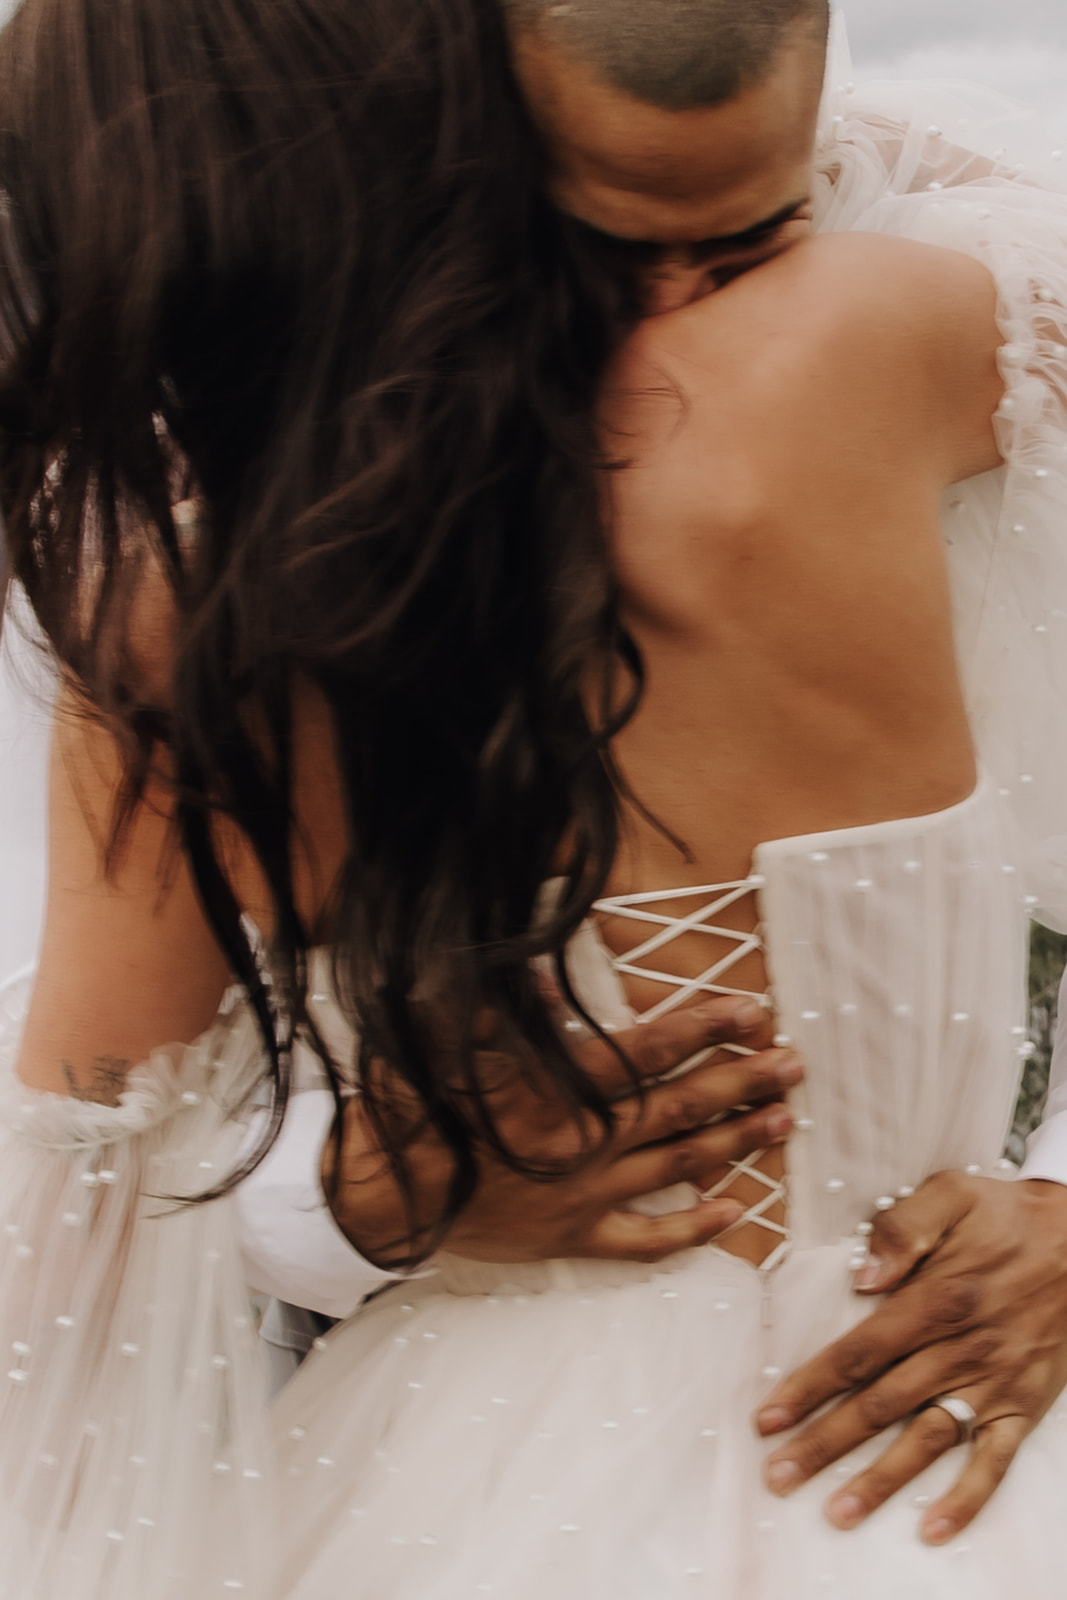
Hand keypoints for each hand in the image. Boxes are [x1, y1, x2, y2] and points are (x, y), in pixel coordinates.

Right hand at [324, 997, 800, 1268]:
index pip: (648, 1052)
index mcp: (558, 1092)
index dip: (704, 1030)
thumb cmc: (411, 1110)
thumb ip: (501, 1004)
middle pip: (681, 1108)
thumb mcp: (444, 1040)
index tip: (751, 1013)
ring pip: (677, 1169)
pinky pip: (643, 1241)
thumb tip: (538, 960)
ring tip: (782, 1122)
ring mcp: (582, 1196)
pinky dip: (689, 1231)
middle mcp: (583, 1144)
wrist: (378, 1199)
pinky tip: (730, 1215)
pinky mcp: (571, 1238)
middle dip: (743, 1083)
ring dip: (735, 1143)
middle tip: (794, 1064)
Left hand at [757, 1171, 1066, 1542]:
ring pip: (929, 1439)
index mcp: (936, 1297)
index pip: (859, 1352)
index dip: (810, 1386)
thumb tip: (863, 1276)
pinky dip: (967, 1499)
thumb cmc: (1004, 1215)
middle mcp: (961, 1348)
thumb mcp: (950, 1194)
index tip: (769, 1417)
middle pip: (881, 1404)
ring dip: (882, 1480)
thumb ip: (901, 1228)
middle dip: (826, 1443)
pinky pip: (995, 1461)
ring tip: (838, 1512)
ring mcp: (994, 1382)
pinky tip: (933, 1529)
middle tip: (780, 1474)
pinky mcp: (1024, 1404)